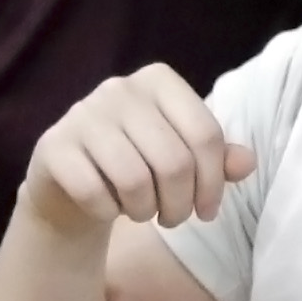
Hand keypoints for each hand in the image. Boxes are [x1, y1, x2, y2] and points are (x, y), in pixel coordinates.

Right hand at [22, 64, 254, 234]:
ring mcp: (82, 114)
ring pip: (134, 179)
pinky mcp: (53, 146)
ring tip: (143, 213)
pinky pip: (94, 193)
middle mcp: (119, 88)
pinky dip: (108, 212)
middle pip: (174, 161)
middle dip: (181, 205)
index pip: (206, 134)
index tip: (208, 211)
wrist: (70, 180)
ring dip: (145, 211)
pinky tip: (108, 208)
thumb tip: (247, 163)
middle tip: (174, 219)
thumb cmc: (138, 164)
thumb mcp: (182, 158)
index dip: (214, 183)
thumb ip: (216, 158)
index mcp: (158, 81)